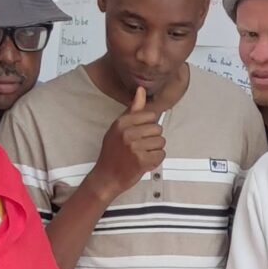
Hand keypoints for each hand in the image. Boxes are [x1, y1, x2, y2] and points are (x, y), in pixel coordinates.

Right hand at [87, 85, 166, 203]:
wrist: (106, 178)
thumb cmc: (112, 154)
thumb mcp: (118, 129)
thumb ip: (132, 110)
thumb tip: (141, 90)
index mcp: (122, 123)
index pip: (150, 115)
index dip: (148, 126)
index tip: (139, 135)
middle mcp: (127, 133)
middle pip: (158, 129)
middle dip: (153, 139)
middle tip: (140, 147)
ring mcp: (134, 147)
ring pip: (161, 142)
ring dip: (155, 151)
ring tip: (142, 155)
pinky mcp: (141, 161)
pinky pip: (160, 155)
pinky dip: (155, 161)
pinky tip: (144, 163)